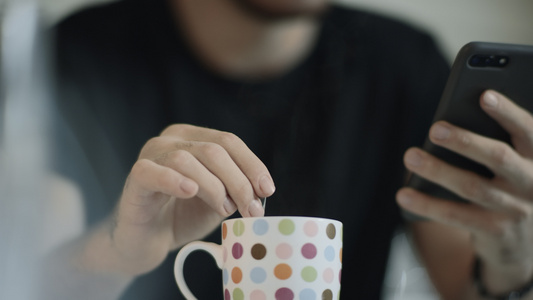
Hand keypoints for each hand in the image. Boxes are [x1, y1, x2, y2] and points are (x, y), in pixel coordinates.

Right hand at [109, 124, 274, 274]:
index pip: (229, 142)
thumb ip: (235, 189)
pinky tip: (190, 191)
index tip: (267, 190)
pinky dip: (173, 180)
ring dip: (214, 187)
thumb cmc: (181, 216)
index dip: (252, 165)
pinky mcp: (135, 179)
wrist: (145, 241)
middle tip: (250, 210)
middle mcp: (170, 140)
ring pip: (187, 160)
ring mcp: (150, 156)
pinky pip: (152, 172)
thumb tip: (261, 189)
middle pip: (213, 150)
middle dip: (239, 182)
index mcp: (193, 138)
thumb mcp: (218, 200)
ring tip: (223, 209)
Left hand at [397, 90, 532, 291]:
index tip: (485, 95)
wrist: (526, 242)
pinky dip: (427, 204)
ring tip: (410, 156)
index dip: (508, 113)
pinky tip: (403, 195)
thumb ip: (499, 144)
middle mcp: (531, 183)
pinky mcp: (494, 231)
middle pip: (499, 157)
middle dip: (466, 141)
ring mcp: (514, 209)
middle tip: (435, 128)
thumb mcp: (518, 165)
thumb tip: (449, 125)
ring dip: (438, 170)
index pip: (528, 130)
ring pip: (472, 186)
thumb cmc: (512, 186)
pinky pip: (455, 215)